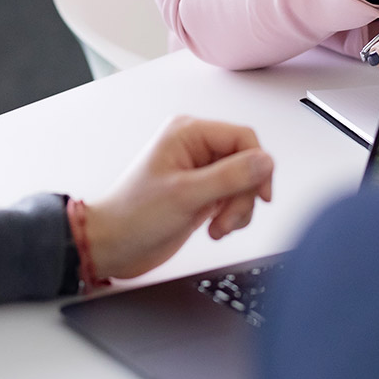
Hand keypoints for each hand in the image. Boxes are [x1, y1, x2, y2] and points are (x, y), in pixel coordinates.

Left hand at [82, 117, 273, 280]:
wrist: (112, 245)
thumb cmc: (133, 215)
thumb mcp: (185, 195)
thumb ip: (229, 176)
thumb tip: (265, 161)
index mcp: (187, 133)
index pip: (242, 137)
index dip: (258, 165)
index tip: (261, 194)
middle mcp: (195, 147)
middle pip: (246, 162)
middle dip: (244, 195)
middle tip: (228, 218)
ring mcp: (200, 172)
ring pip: (244, 183)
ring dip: (238, 209)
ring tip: (218, 227)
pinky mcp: (202, 193)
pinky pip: (234, 198)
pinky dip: (231, 217)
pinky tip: (214, 228)